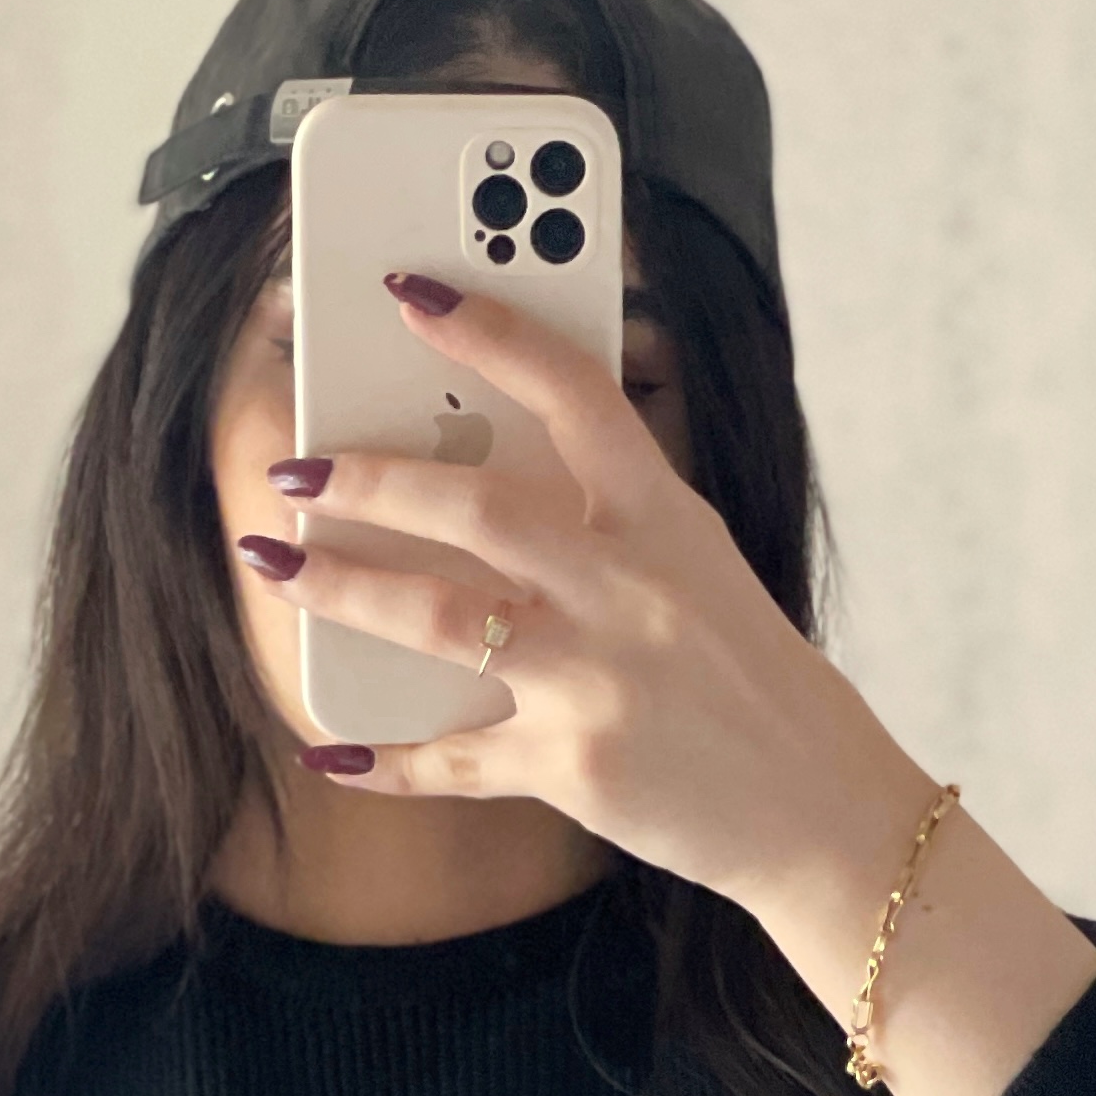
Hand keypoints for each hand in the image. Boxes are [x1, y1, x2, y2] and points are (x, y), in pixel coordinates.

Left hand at [233, 270, 936, 916]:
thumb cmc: (750, 675)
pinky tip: (330, 749)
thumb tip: (482, 475)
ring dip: (340, 588)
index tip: (412, 291)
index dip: (490, 331)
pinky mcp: (574, 766)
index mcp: (663, 519)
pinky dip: (383, 761)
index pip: (575, 392)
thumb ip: (608, 519)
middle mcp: (626, 588)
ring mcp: (596, 679)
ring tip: (277, 566)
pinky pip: (453, 763)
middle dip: (367, 480)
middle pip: (474, 508)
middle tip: (295, 469)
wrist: (818, 804)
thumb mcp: (700, 566)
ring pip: (436, 620)